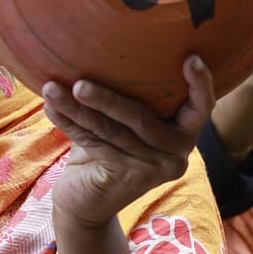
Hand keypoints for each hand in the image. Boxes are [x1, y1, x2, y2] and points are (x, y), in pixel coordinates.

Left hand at [45, 56, 213, 228]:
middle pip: (140, 117)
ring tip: (51, 89)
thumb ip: (126, 98)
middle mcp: (177, 153)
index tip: (190, 57)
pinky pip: (95, 144)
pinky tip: (50, 108)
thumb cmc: (103, 151)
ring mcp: (155, 168)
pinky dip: (69, 124)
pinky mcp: (130, 178)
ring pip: (111, 131)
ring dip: (77, 108)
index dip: (201, 84)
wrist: (86, 203)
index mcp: (183, 133)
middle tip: (78, 82)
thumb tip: (96, 50)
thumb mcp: (121, 124)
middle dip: (105, 97)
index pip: (202, 107)